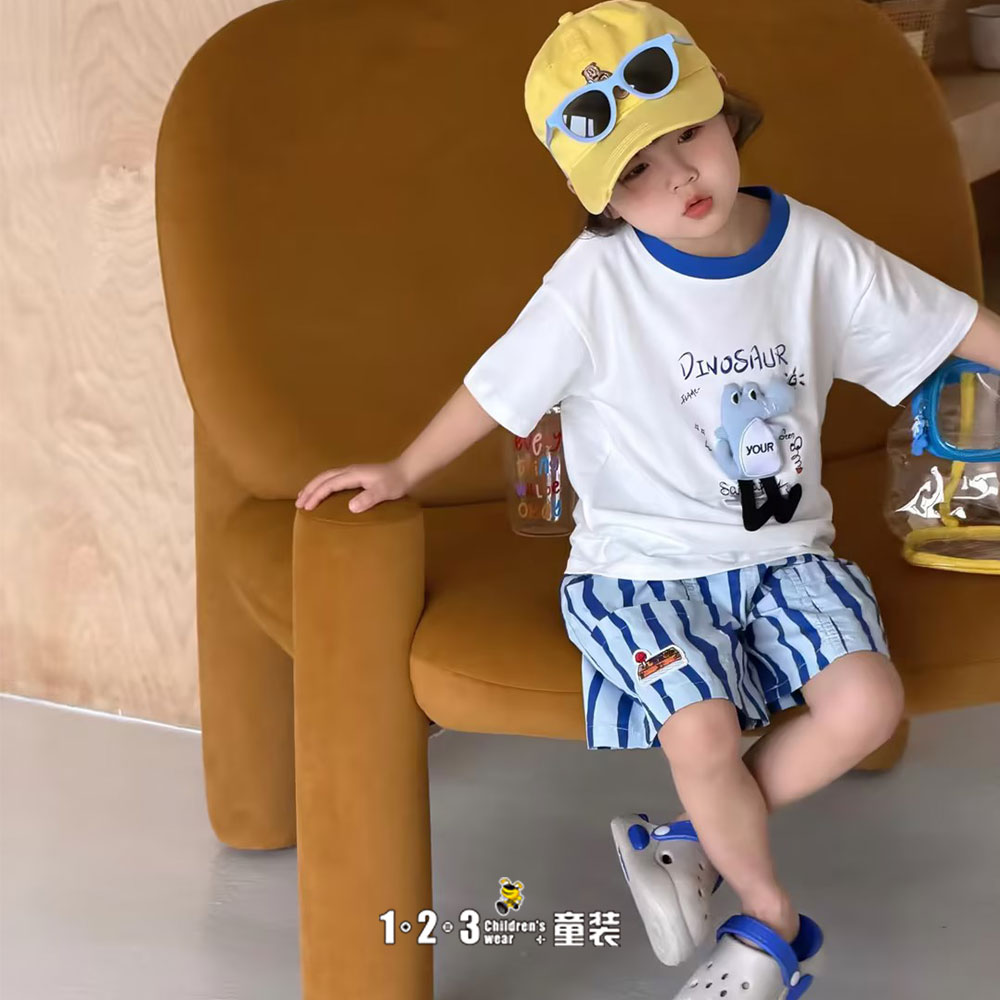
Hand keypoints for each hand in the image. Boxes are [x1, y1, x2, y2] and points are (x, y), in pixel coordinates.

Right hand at [295, 459, 409, 512]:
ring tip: (302, 497)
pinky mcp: (355, 475)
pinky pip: (332, 478)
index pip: (329, 484)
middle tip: (298, 504)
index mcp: (353, 474)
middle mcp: (349, 471)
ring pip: (326, 476)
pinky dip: (322, 485)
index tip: (307, 507)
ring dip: (313, 486)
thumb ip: (369, 498)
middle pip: (322, 478)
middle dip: (309, 490)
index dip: (316, 495)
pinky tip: (322, 492)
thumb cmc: (396, 482)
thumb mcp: (384, 492)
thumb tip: (351, 507)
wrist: (406, 471)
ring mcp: (351, 472)